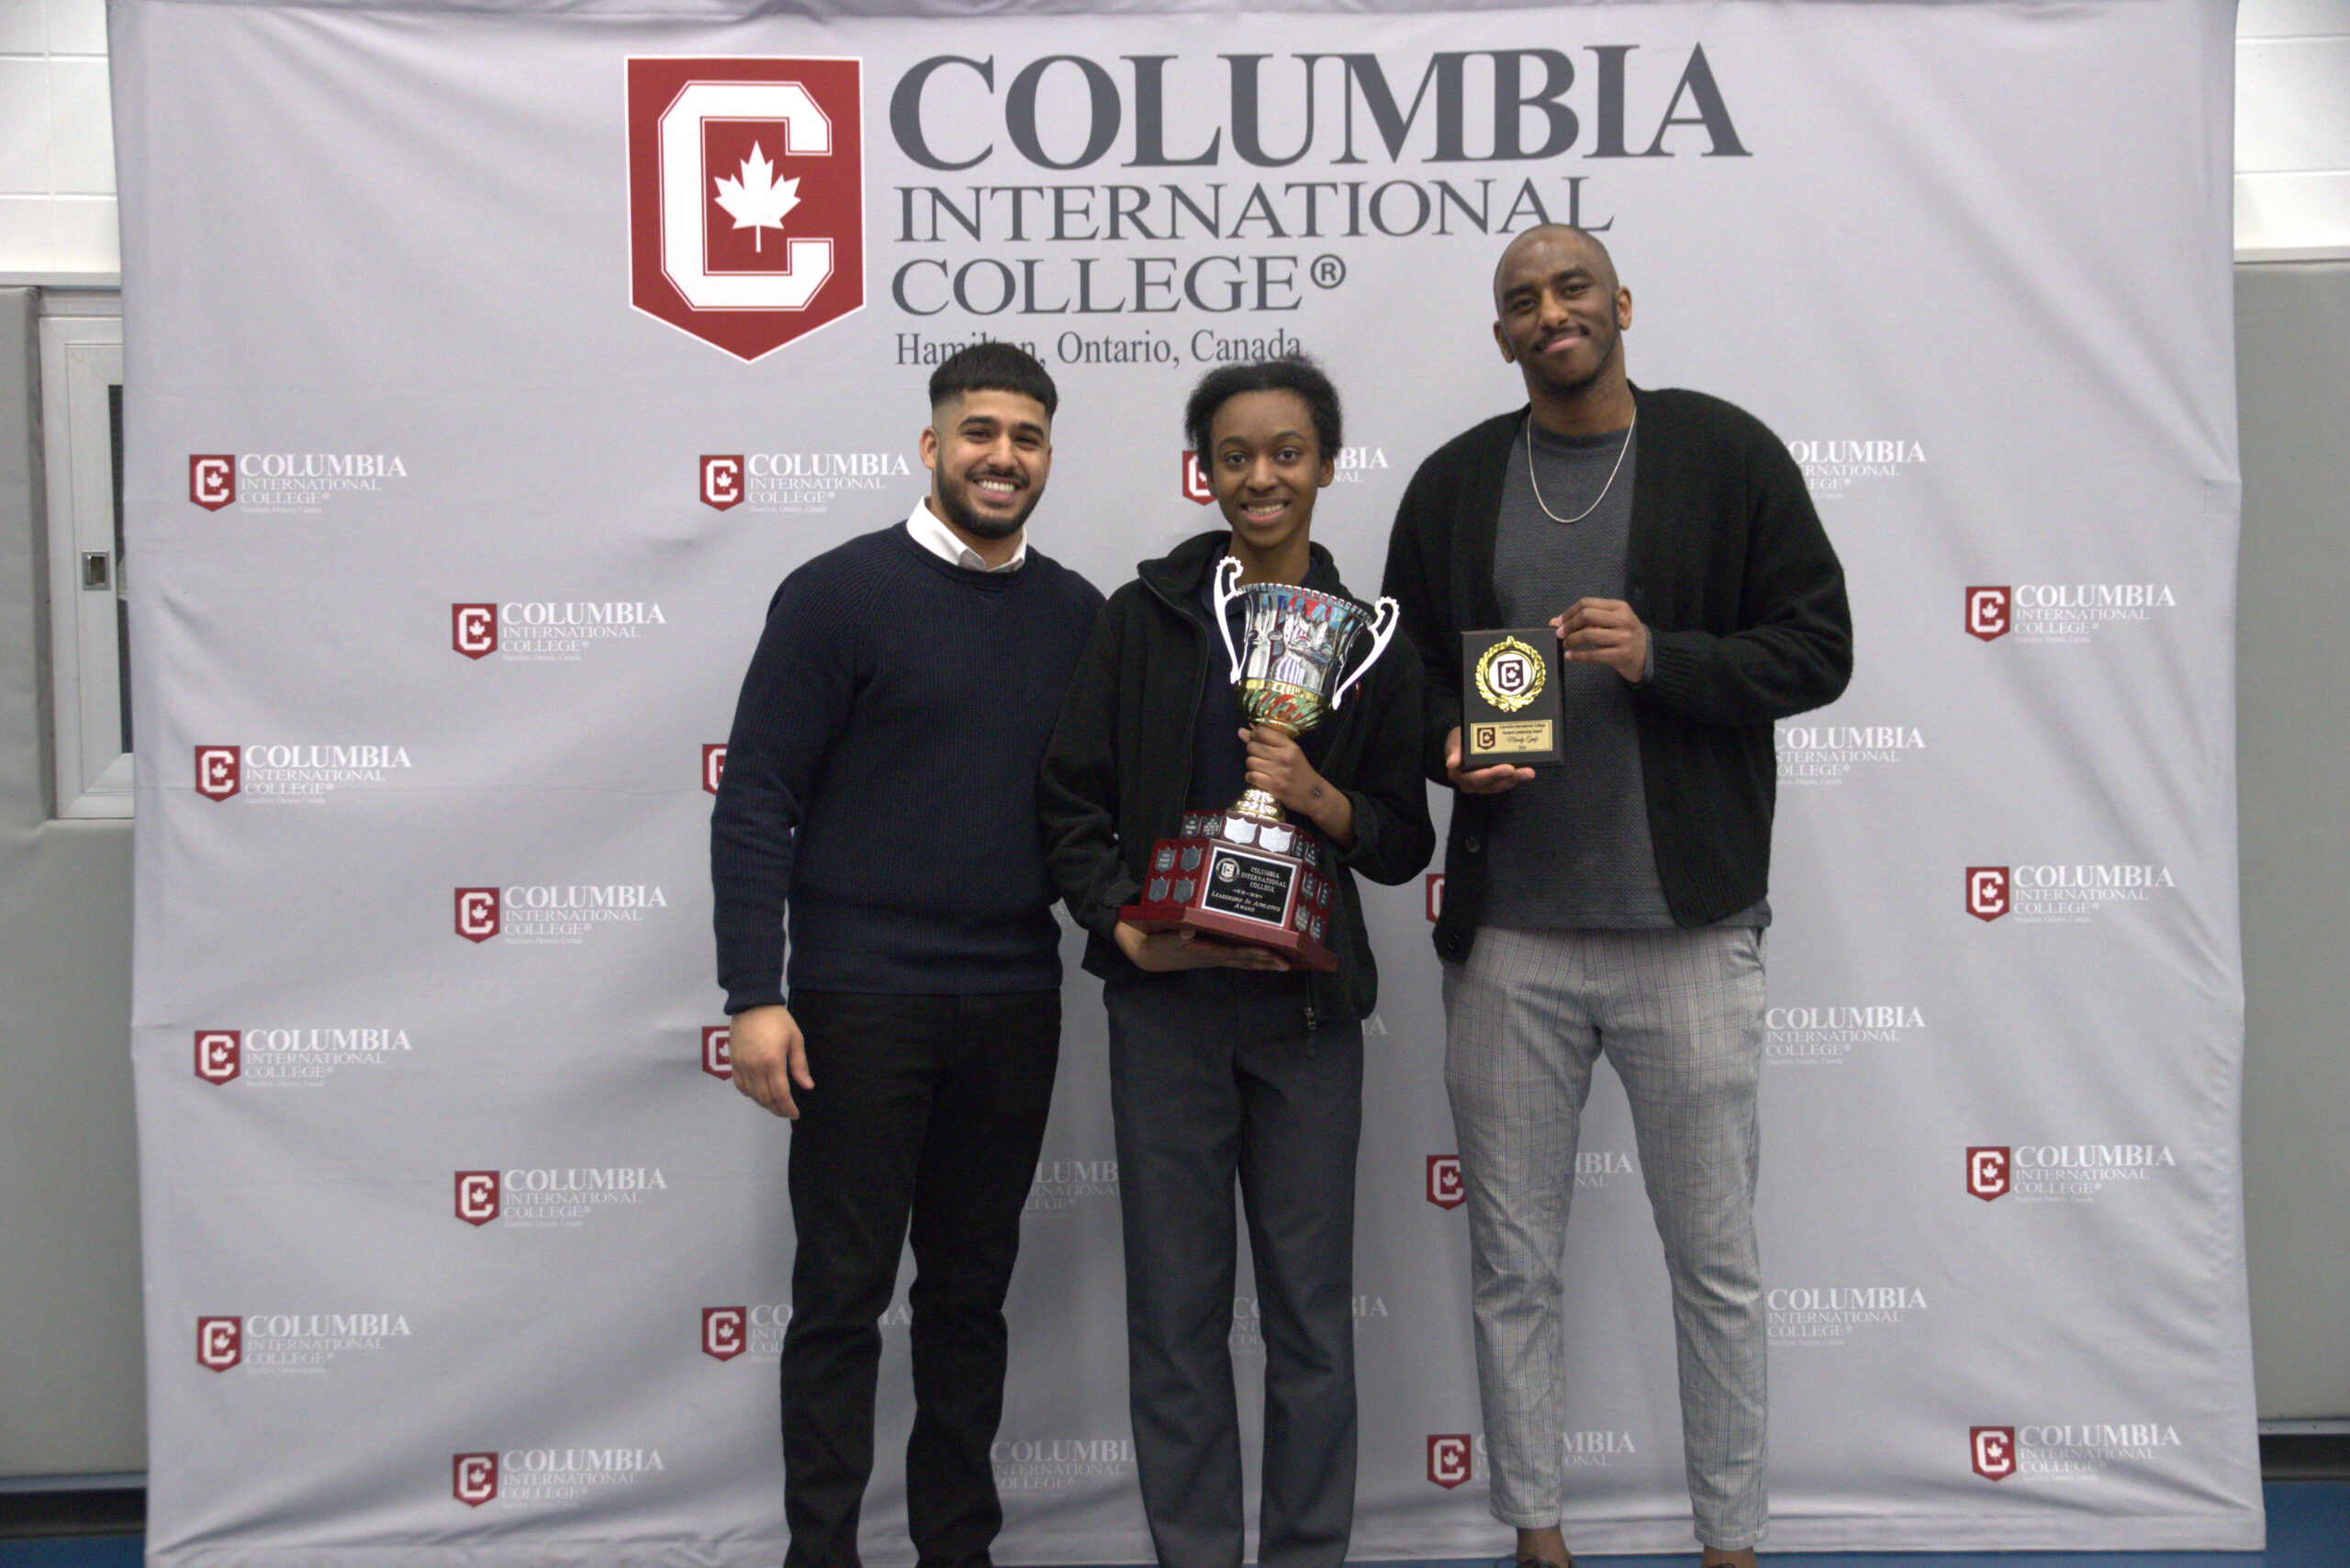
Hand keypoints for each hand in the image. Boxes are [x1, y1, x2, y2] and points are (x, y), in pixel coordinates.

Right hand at [727, 1004, 813, 1118]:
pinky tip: (758, 1094)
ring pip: (752, 1094)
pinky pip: (740, 1085)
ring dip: (764, 1103)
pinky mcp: (732, 1062)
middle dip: (777, 1109)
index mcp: (772, 1062)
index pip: (780, 1094)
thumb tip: (807, 1086)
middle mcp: (755, 1068)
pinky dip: (750, 1094)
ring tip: (775, 1105)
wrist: (752, 1005)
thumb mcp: (795, 1039)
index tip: (794, 1114)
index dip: (787, 1107)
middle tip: (786, 1112)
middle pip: (765, 1098)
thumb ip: (800, 1065)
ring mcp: (741, 1066)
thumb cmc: (777, 1020)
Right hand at [1115, 920, 1290, 972]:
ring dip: (1262, 963)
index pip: (1236, 954)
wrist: (1145, 953)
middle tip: (1287, 964)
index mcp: (1206, 951)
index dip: (1255, 954)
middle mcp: (1213, 956)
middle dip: (1266, 962)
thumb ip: (1178, 933)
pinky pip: (1234, 958)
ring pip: (1242, 962)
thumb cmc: (1157, 943)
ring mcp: (1212, 956)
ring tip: (1281, 965)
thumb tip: (1189, 929)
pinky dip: (1249, 959)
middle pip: (1245, 961)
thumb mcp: (1165, 936)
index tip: (1272, 954)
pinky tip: (1259, 959)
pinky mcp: (1209, 954)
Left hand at [1240, 724, 1351, 843]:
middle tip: (1260, 757)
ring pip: (1250, 761)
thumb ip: (1266, 741)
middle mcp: (1284, 756)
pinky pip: (1251, 776)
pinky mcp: (1274, 786)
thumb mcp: (1289, 753)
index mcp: (1289, 745)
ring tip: (1261, 769)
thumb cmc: (1300, 771)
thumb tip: (1241, 731)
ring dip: (1252, 766)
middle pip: (1252, 746)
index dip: (1254, 735)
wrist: (1313, 795)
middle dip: (1252, 752)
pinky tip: (1259, 779)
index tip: (1258, 741)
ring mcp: (1279, 772)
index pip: (1261, 731)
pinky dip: (1251, 778)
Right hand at [1444, 725, 1533, 793]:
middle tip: (1528, 771)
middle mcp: (1471, 784)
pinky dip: (1516, 777)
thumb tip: (1451, 764)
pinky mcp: (1493, 782)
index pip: (1477, 778)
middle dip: (1511, 779)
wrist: (1460, 743)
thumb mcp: (1453, 742)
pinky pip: (1505, 782)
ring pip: (1501, 785)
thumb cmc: (1457, 741)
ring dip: (1516, 780)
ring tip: (1530, 772)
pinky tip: (1528, 771)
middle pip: (1493, 785)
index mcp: (1460, 775)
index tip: (1509, 768)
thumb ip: (1453, 752)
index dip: (1494, 775)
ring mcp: (1483, 784)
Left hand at [1553, 597, 1646, 682]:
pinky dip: (1578, 655)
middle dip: (1569, 625)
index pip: (1587, 603)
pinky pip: (1593, 655)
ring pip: (1589, 635)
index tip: (1558, 622)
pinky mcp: (1621, 655)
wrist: (1649, 655)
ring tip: (1566, 644)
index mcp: (1619, 607)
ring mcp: (1623, 638)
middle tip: (1560, 634)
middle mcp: (1622, 619)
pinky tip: (1570, 655)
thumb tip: (1556, 621)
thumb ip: (1590, 619)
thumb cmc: (1626, 635)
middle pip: (1587, 616)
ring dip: (1572, 640)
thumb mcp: (1613, 621)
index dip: (1569, 612)